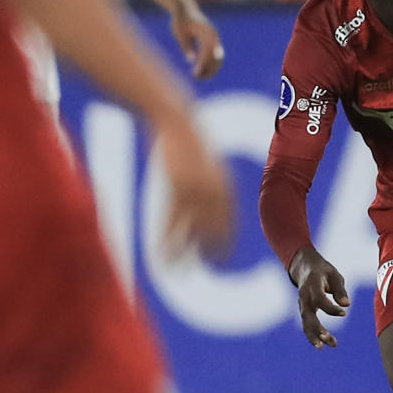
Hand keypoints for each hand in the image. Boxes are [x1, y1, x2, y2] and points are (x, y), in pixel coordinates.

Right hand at [154, 113, 233, 258]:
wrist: (175, 121)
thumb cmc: (189, 144)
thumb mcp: (207, 165)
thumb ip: (213, 186)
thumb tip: (214, 205)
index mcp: (225, 186)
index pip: (230, 221)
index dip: (226, 241)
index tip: (222, 256)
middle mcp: (215, 191)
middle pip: (216, 230)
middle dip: (210, 251)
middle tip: (203, 266)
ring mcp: (196, 190)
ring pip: (191, 231)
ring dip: (184, 253)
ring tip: (179, 271)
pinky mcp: (176, 188)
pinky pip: (171, 222)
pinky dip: (167, 242)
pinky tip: (162, 256)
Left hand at [172, 7, 224, 79]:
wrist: (185, 9)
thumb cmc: (180, 20)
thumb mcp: (180, 33)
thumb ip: (186, 45)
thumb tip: (190, 59)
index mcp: (206, 31)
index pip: (208, 51)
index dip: (203, 64)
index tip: (195, 74)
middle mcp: (213, 36)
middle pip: (216, 56)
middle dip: (209, 69)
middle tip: (197, 78)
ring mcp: (215, 39)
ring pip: (218, 58)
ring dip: (211, 69)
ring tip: (200, 78)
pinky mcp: (213, 42)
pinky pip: (215, 56)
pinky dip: (211, 65)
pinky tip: (202, 72)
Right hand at [288, 246, 349, 347]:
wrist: (305, 269)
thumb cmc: (324, 272)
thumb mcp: (334, 275)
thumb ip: (340, 290)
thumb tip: (347, 304)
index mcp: (312, 285)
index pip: (320, 299)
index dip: (331, 308)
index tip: (344, 313)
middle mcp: (304, 297)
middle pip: (308, 316)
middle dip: (317, 329)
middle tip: (328, 339)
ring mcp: (302, 306)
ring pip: (306, 324)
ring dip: (316, 336)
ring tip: (332, 345)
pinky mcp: (304, 312)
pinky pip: (307, 326)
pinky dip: (314, 336)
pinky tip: (324, 344)